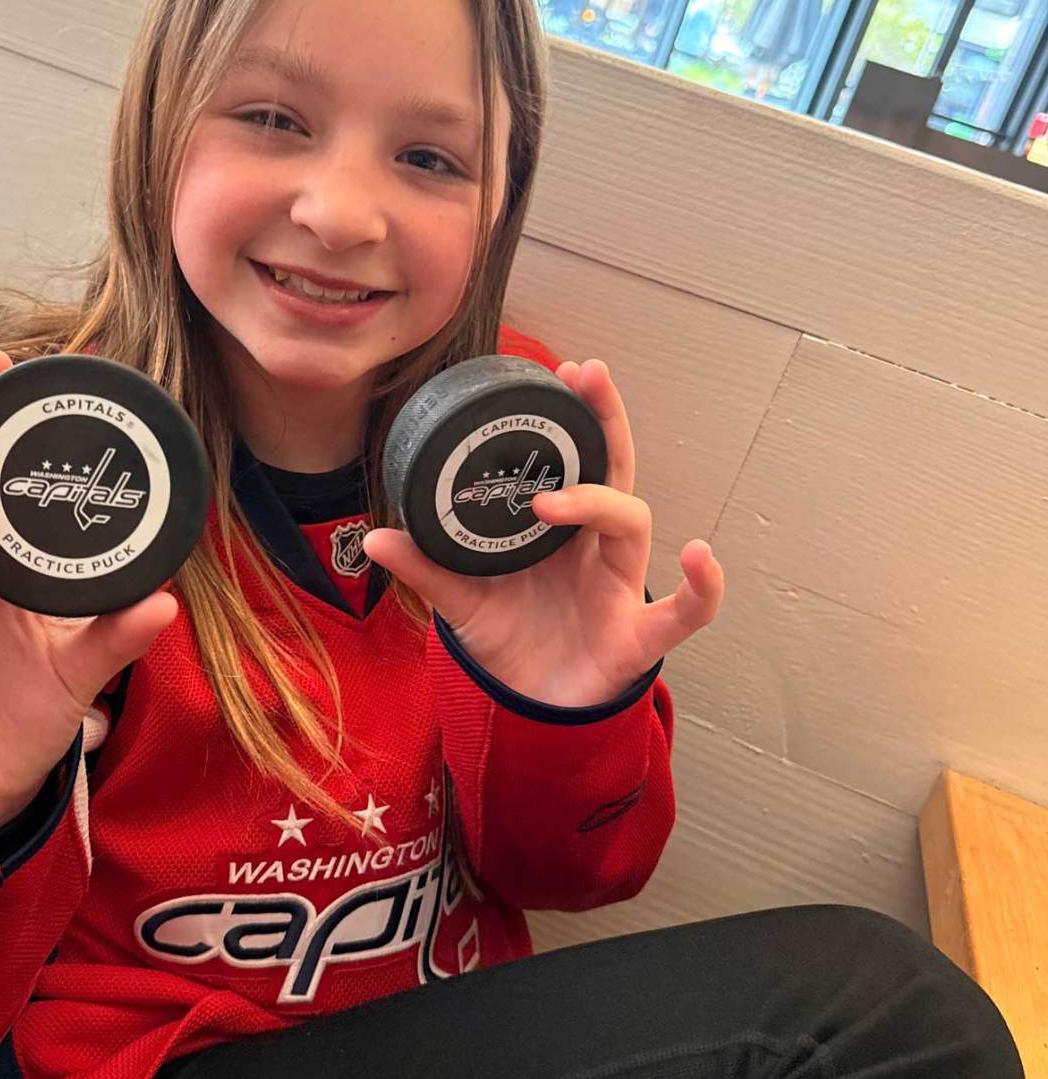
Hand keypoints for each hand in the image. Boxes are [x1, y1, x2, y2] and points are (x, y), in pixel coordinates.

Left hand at [362, 359, 723, 706]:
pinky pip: (685, 611)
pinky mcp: (637, 637)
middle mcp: (595, 545)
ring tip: (552, 503)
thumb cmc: (513, 641)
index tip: (565, 370)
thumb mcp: (461, 601)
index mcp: (559, 529)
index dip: (577, 415)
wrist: (530, 708)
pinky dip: (703, 587)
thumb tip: (375, 536)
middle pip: (614, 467)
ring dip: (599, 504)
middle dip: (605, 420)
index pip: (575, 458)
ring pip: (634, 523)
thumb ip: (427, 567)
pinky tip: (700, 556)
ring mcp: (620, 586)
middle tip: (589, 376)